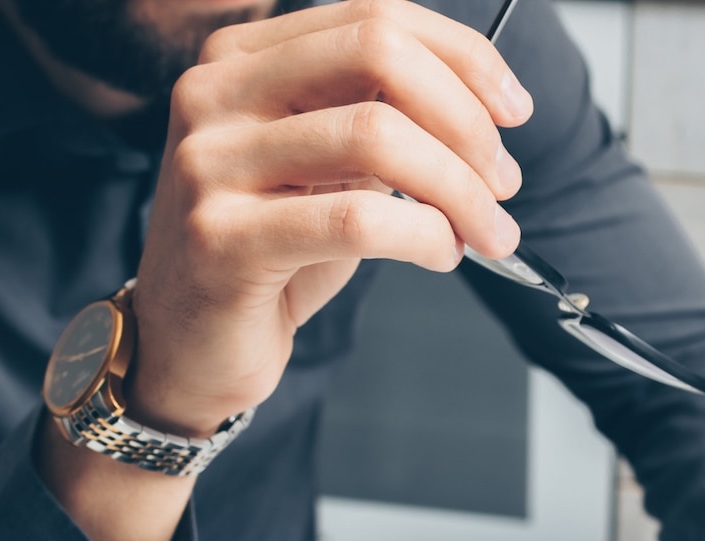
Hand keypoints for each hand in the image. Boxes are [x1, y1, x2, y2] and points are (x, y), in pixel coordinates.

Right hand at [129, 0, 532, 434]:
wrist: (190, 344)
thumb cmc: (269, 256)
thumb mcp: (327, 169)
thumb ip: (380, 120)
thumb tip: (484, 109)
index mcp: (244, 60)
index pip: (373, 19)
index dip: (463, 59)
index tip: (514, 111)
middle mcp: (215, 94)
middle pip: (378, 54)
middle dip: (466, 121)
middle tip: (504, 182)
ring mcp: (210, 163)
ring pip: (377, 137)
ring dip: (459, 190)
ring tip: (485, 232)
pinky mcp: (221, 237)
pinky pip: (357, 220)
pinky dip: (423, 236)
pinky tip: (439, 254)